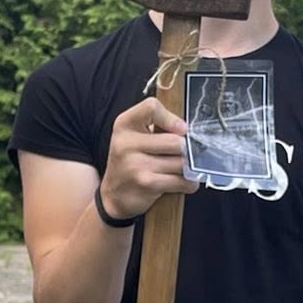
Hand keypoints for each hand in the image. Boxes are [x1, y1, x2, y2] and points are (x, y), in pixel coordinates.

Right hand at [98, 97, 196, 218]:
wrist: (113, 195)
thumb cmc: (130, 162)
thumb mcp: (133, 137)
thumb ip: (156, 126)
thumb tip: (186, 129)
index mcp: (124, 124)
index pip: (151, 107)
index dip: (172, 118)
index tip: (180, 130)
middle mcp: (127, 143)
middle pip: (175, 140)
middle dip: (185, 150)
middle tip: (183, 154)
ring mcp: (136, 164)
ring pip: (181, 162)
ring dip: (188, 168)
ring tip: (182, 169)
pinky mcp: (146, 183)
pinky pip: (181, 181)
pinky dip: (189, 183)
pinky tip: (183, 182)